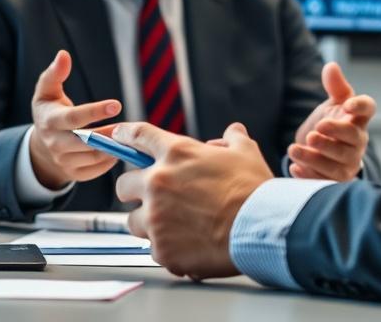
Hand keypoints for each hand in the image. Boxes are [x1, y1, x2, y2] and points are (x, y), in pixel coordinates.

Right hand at [28, 50, 122, 188]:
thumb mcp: (46, 91)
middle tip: (130, 126)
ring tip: (129, 136)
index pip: (74, 118)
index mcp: (50, 121)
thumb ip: (54, 73)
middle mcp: (55, 144)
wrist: (41, 147)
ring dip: (113, 147)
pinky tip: (121, 148)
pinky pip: (97, 170)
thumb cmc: (49, 111)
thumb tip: (63, 54)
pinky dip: (111, 161)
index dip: (95, 111)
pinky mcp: (74, 175)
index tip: (117, 104)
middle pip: (86, 141)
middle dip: (108, 134)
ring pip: (94, 157)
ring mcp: (64, 162)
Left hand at [113, 122, 273, 279]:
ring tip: (174, 226)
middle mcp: (158, 183)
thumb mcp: (246, 152)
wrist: (262, 228)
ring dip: (148, 221)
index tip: (118, 137)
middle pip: (123, 185)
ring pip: (133, 220)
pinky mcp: (161, 249)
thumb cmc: (254, 189)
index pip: (138, 136)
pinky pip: (153, 248)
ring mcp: (156, 218)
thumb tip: (232, 131)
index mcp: (175, 154)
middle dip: (135, 189)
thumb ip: (233, 139)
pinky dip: (167, 247)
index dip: (125, 135)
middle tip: (153, 196)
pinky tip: (188, 245)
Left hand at [289, 62, 375, 180]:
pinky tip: (295, 167)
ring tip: (294, 149)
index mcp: (358, 119)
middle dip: (333, 137)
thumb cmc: (333, 122)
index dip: (360, 106)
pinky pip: (324, 181)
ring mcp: (348, 163)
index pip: (368, 108)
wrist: (323, 150)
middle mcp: (357, 142)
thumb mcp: (333, 103)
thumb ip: (335, 85)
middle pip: (352, 140)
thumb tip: (331, 66)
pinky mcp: (336, 181)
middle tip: (313, 133)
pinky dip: (309, 175)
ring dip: (315, 158)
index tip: (346, 105)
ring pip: (337, 165)